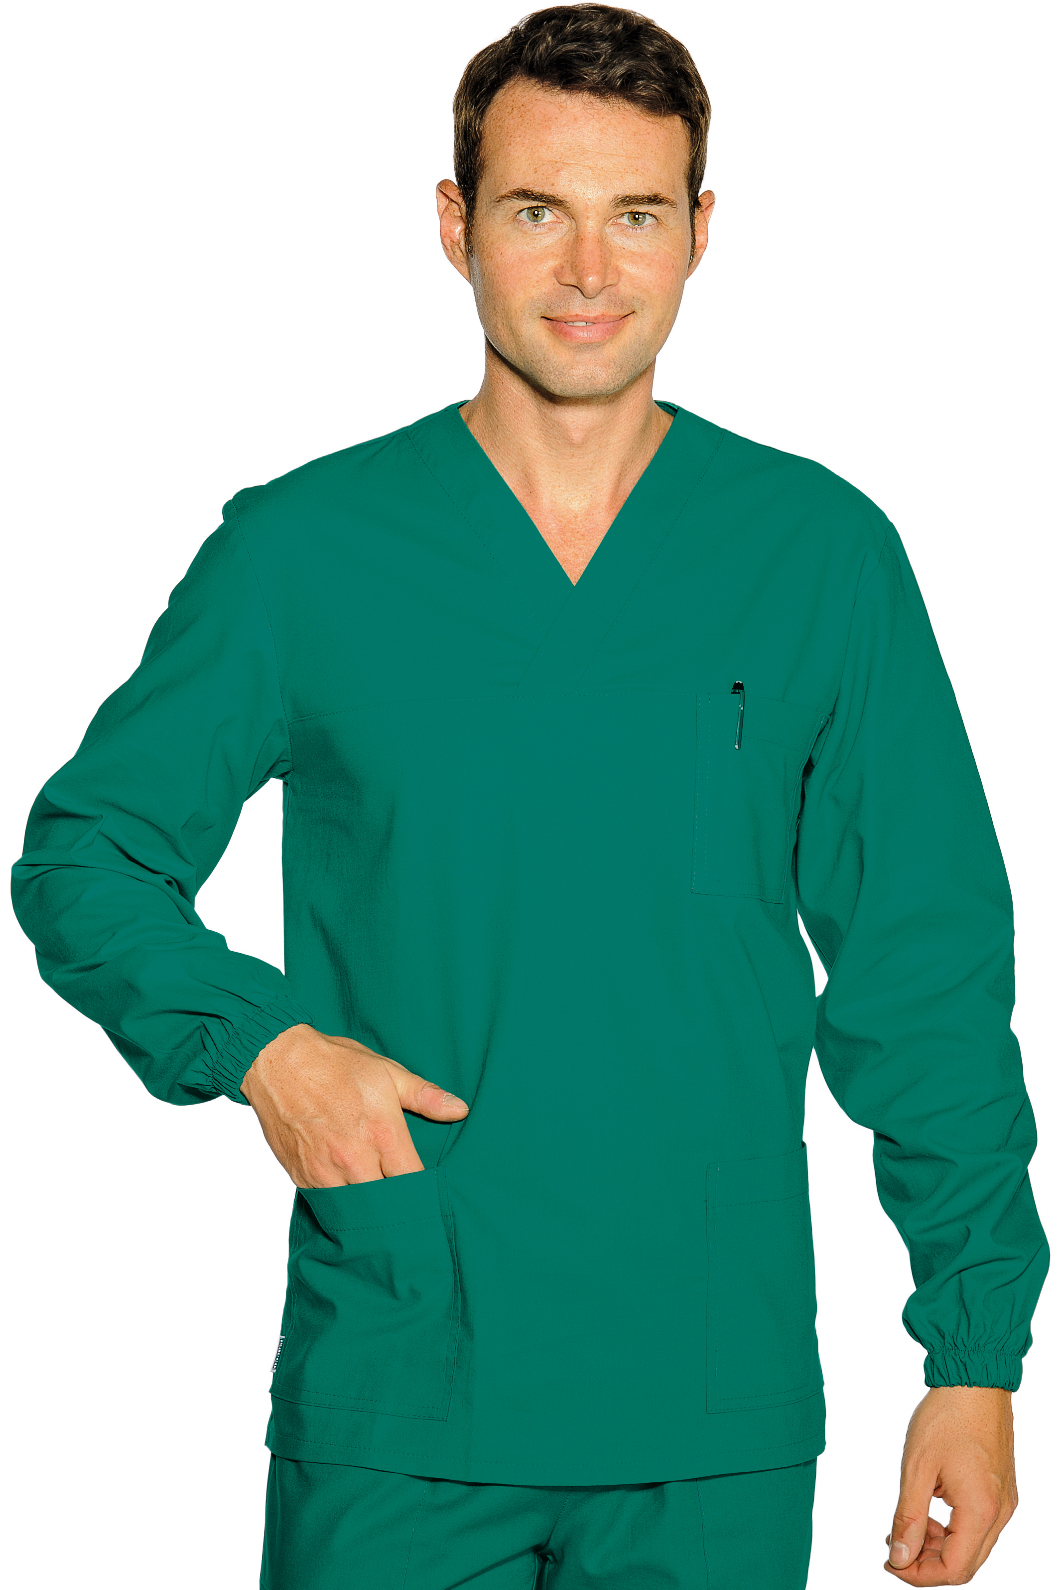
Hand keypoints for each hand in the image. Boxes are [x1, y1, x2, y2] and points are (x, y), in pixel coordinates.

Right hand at [239, 1023, 468, 1186]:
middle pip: (386, 1204)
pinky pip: (326, 1204)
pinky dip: (340, 1203)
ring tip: (380, 1206)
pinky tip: (349, 1195)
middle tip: (406, 1207)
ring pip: (356, 1210)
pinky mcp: (301, 1177)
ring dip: (368, 1209)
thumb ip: (424, 1096)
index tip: (428, 1191)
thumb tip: (460, 1110)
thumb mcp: (387, 1072)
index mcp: (383, 1134)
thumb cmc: (334, 1064)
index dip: (424, 1191)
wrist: (278, 1061)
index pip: (413, 1183)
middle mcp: (354, 1159)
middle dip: (397, 1206)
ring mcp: (325, 1171)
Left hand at [884, 1385, 1016, 1582]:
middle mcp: (1000, 1512)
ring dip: (940, 1546)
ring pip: (974, 1546)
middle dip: (928, 1563)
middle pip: (966, 1564)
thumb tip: (900, 1558)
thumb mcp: (917, 1468)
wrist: (975, 1379)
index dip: (919, 1575)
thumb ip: (908, 1518)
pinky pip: (980, 1524)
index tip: (890, 1562)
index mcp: (981, 1510)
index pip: (954, 1570)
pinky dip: (954, 1527)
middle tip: (895, 1546)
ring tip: (909, 1524)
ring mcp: (1005, 1501)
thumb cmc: (946, 1417)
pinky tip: (930, 1507)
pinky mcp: (1002, 1488)